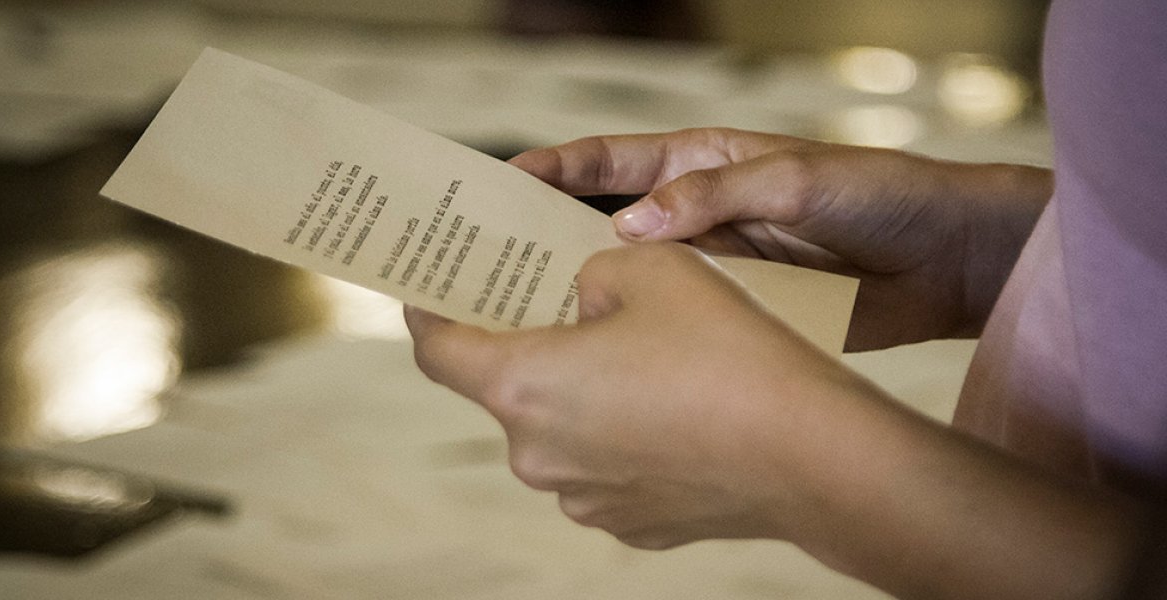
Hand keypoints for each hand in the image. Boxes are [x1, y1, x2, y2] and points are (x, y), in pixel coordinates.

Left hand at [406, 243, 886, 548]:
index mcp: (524, 386)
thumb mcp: (649, 267)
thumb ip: (589, 270)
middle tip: (568, 303)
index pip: (439, 349)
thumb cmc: (726, 349)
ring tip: (643, 355)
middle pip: (509, 388)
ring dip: (584, 391)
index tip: (428, 291)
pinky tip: (676, 406)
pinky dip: (623, 433)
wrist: (814, 453)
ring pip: (563, 429)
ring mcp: (586, 497)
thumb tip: (580, 292)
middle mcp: (538, 455)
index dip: (427, 312)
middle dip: (532, 343)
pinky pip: (608, 464)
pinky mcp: (633, 524)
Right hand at [510, 128, 1050, 349]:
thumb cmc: (878, 196)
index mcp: (700, 165)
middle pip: (607, 227)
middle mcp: (697, 218)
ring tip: (536, 327)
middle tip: (497, 269)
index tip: (501, 181)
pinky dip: (648, 342)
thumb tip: (627, 228)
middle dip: (553, 243)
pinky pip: (681, 326)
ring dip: (594, 301)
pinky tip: (612, 366)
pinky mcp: (739, 316)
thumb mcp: (795, 179)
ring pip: (638, 285)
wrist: (948, 260)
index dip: (555, 169)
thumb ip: (714, 197)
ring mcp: (716, 270)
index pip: (610, 162)